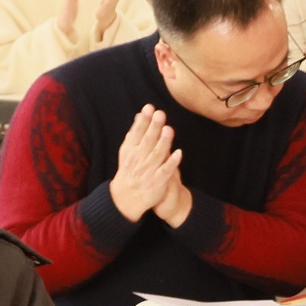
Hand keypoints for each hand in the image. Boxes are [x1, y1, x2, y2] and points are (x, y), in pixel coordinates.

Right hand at [107, 104, 182, 222]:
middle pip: (148, 140)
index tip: (149, 108)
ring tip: (169, 129)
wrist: (126, 197)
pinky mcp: (158, 181)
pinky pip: (166, 170)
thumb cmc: (129, 169)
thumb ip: (135, 133)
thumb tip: (140, 114)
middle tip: (159, 114)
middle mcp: (139, 158)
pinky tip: (179, 153)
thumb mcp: (127, 150)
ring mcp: (149, 170)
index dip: (143, 120)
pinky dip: (172, 162)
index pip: (137, 132)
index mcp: (131, 149)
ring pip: (157, 154)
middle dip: (154, 127)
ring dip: (164, 142)